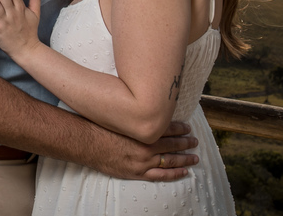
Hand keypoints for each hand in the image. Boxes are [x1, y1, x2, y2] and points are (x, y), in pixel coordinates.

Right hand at [84, 120, 199, 181]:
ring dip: (185, 158)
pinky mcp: (137, 172)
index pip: (168, 128)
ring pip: (171, 160)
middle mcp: (146, 145)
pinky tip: (184, 172)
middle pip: (172, 144)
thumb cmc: (100, 127)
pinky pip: (161, 175)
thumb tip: (143, 107)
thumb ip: (133, 115)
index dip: (180, 128)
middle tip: (195, 141)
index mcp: (143, 130)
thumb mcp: (119, 116)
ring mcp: (143, 160)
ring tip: (194, 157)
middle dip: (185, 142)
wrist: (87, 142)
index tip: (188, 127)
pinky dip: (174, 174)